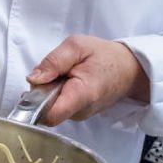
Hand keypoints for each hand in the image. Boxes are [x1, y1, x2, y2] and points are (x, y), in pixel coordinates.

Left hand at [27, 36, 150, 125]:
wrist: (129, 70)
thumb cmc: (106, 57)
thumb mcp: (77, 46)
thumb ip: (53, 61)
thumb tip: (33, 78)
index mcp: (81, 94)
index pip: (49, 115)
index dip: (35, 101)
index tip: (37, 85)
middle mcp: (80, 111)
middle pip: (45, 109)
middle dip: (42, 90)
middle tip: (58, 72)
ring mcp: (79, 116)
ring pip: (50, 107)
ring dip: (51, 90)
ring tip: (67, 76)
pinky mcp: (77, 114)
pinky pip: (57, 106)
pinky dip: (58, 94)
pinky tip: (70, 83)